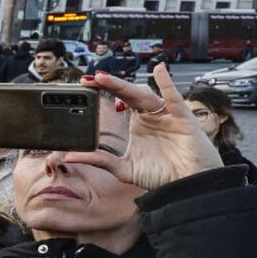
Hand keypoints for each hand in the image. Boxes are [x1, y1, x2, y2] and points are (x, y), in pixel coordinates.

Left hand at [59, 65, 220, 189]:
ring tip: (105, 79)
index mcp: (140, 123)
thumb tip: (69, 157)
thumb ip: (99, 161)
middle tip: (89, 78)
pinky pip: (174, 98)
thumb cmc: (162, 176)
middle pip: (129, 94)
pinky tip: (160, 70)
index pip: (120, 100)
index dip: (104, 90)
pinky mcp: (183, 120)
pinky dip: (167, 84)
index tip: (85, 83)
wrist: (186, 187)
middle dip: (109, 84)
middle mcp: (152, 116)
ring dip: (124, 86)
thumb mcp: (123, 169)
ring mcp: (167, 116)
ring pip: (145, 95)